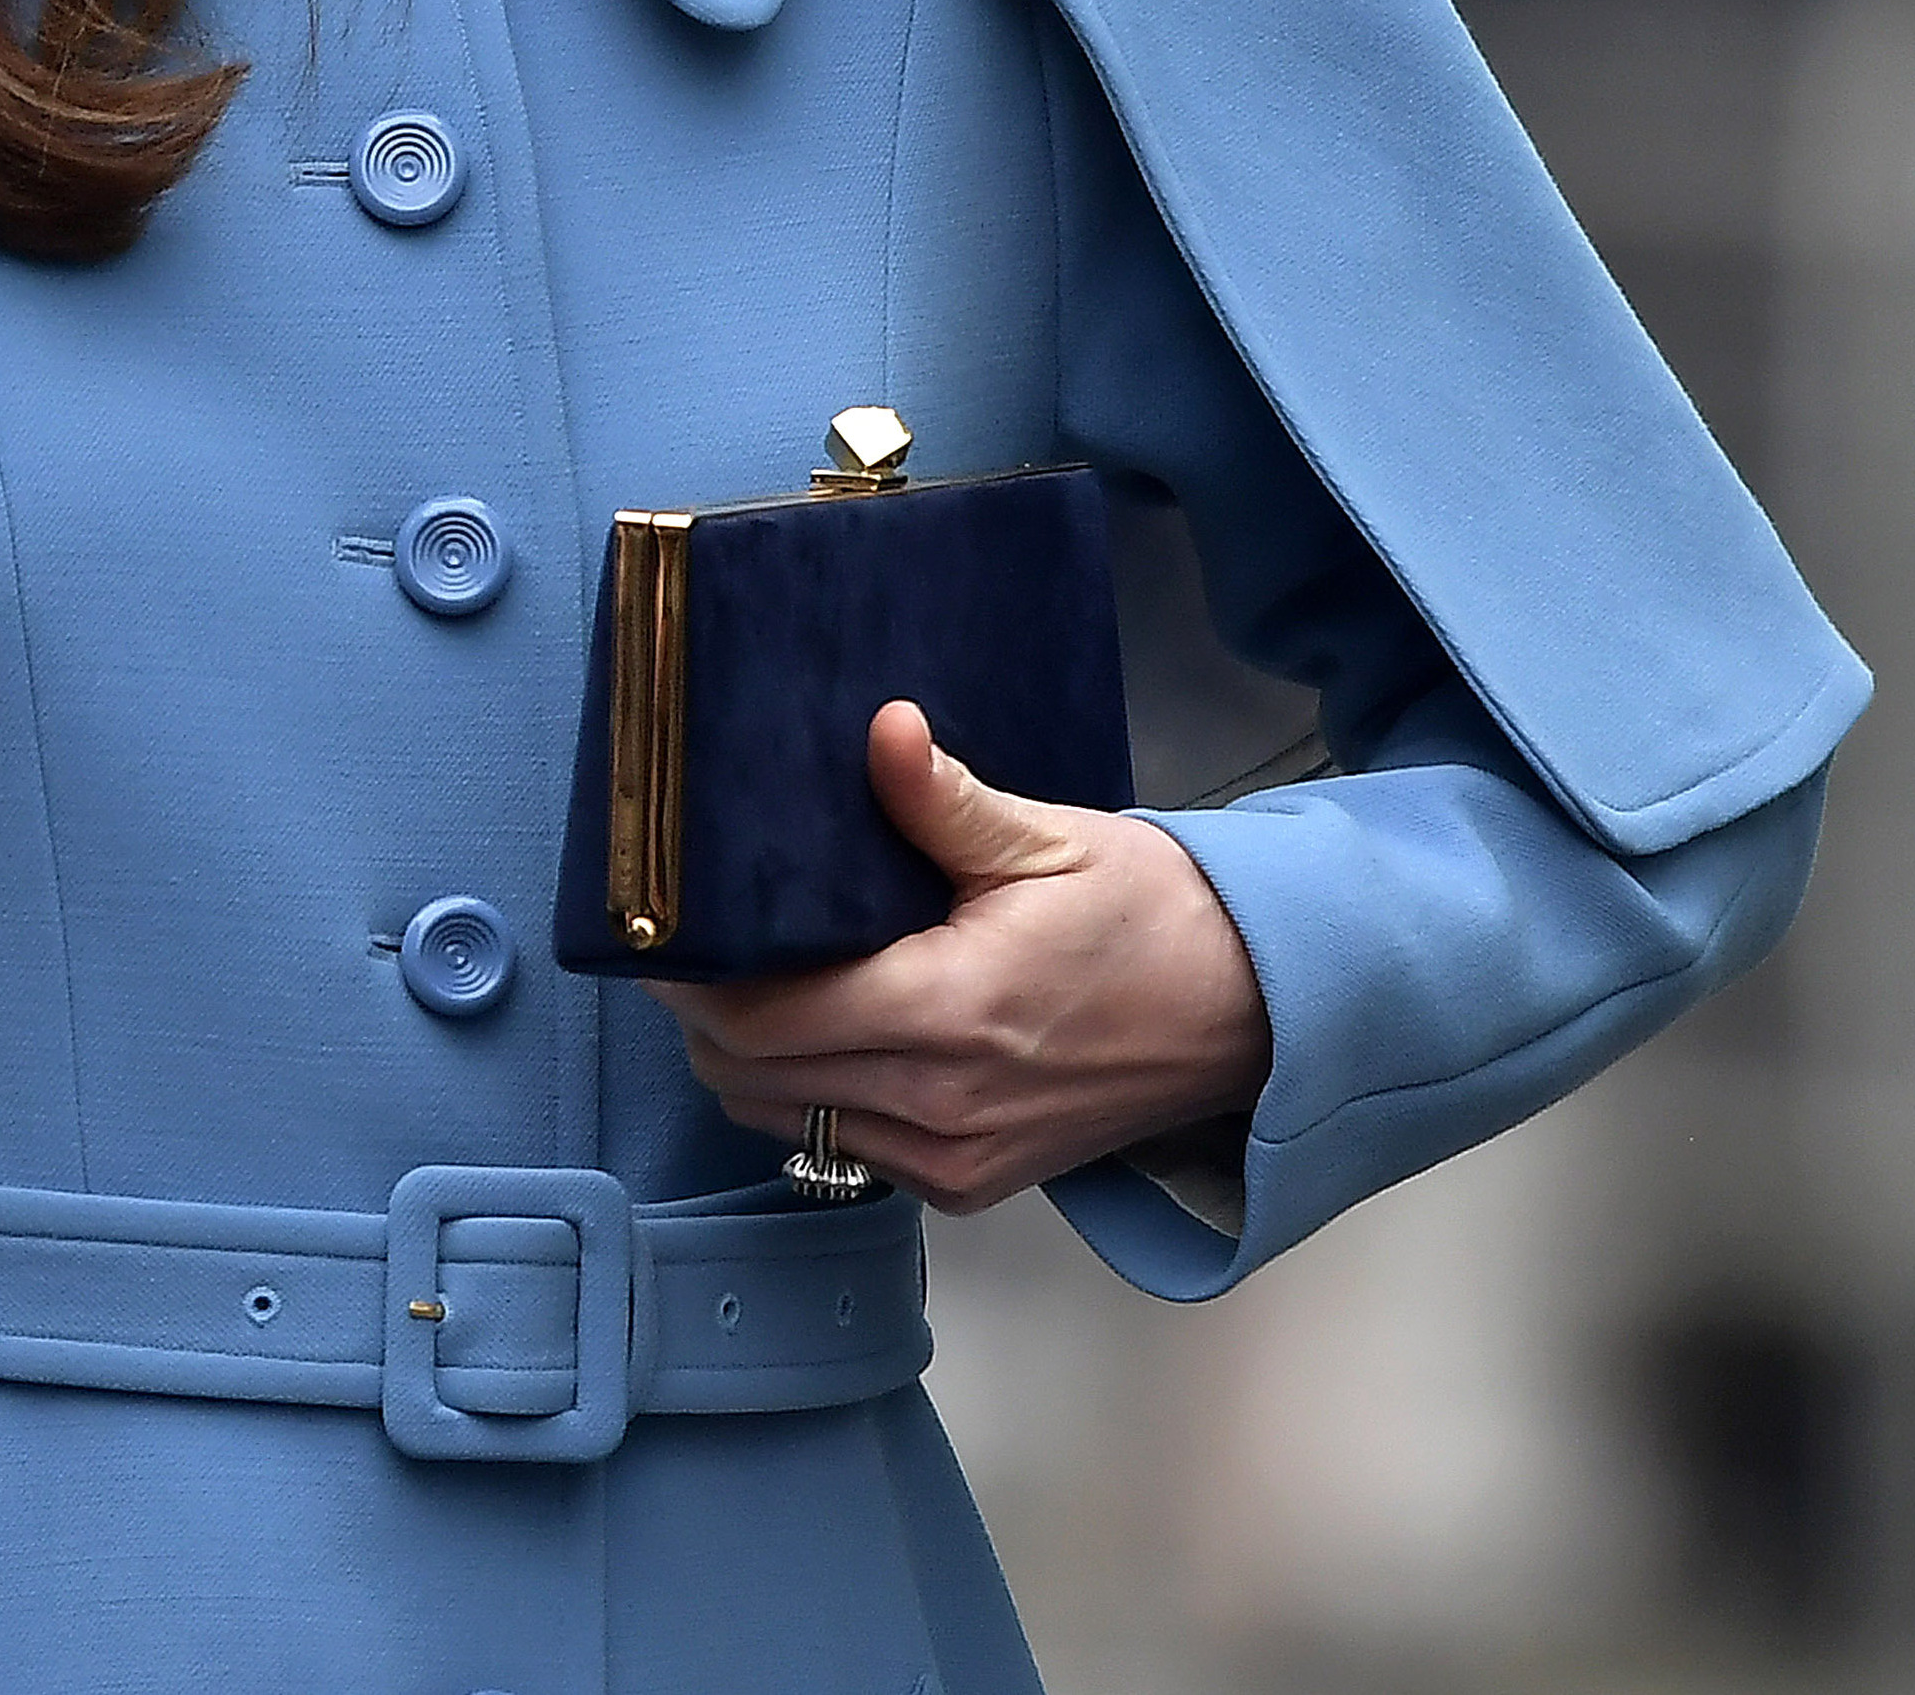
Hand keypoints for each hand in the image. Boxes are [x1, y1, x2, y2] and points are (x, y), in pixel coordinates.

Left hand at [650, 700, 1271, 1214]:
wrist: (1251, 1016)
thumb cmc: (1152, 918)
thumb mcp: (1049, 841)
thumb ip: (943, 799)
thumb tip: (880, 730)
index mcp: (949, 1011)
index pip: (760, 1022)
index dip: (689, 982)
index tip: (663, 929)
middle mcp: (940, 1104)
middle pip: (751, 1079)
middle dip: (702, 1018)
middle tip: (691, 949)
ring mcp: (954, 1158)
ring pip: (785, 1123)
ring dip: (748, 1063)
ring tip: (749, 985)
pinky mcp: (969, 1184)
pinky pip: (843, 1150)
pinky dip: (809, 1099)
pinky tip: (823, 1033)